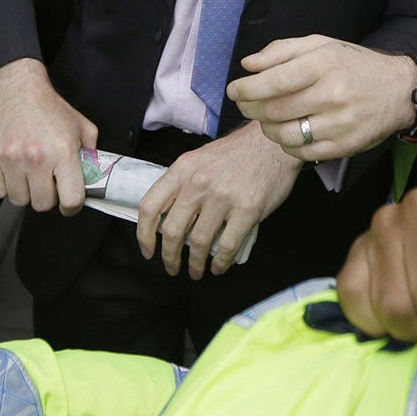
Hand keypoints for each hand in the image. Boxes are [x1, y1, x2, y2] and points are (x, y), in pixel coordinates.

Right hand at [0, 58, 99, 213]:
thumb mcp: (81, 126)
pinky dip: (5, 185)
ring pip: (19, 200)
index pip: (71, 200)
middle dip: (46, 196)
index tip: (67, 203)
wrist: (15, 86)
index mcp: (63, 152)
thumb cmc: (49, 107)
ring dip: (25, 191)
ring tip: (28, 173)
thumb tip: (96, 178)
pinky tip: (12, 170)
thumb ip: (91, 154)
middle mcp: (37, 158)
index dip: (71, 206)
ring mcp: (11, 158)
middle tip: (46, 181)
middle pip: (42, 204)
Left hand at [138, 123, 301, 278]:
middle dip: (169, 256)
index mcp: (182, 169)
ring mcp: (223, 197)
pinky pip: (227, 246)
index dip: (143, 234)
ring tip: (196, 271)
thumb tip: (170, 217)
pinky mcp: (248, 209)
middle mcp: (198, 183)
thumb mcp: (199, 159)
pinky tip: (218, 267)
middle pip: (172, 231)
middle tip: (172, 267)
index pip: (150, 206)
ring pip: (199, 242)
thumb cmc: (236, 153)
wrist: (272, 143)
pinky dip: (220, 263)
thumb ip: (183, 184)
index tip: (148, 250)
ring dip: (195, 264)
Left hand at [231, 37, 416, 160]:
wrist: (399, 90)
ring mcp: (339, 124)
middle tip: (246, 104)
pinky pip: (302, 152)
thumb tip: (248, 65)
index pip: (274, 81)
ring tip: (268, 118)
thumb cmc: (353, 65)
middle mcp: (332, 95)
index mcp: (324, 65)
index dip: (246, 89)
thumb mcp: (321, 45)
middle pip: (274, 111)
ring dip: (267, 128)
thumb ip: (281, 51)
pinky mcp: (345, 146)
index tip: (234, 90)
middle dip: (251, 109)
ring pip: (285, 135)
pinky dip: (287, 144)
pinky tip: (290, 131)